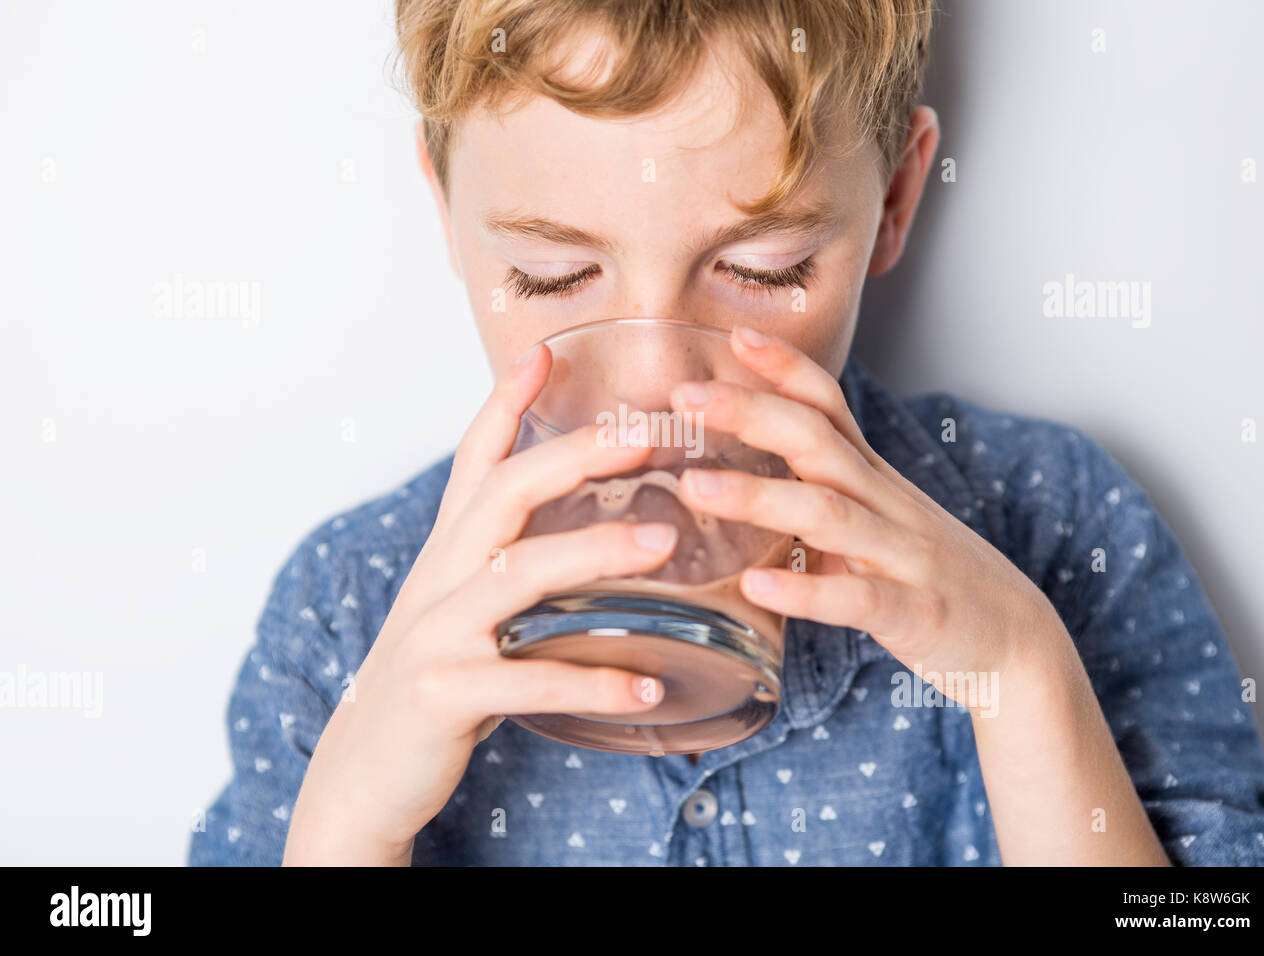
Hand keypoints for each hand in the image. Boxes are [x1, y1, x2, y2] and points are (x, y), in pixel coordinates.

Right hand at [283, 344, 674, 864]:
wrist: (361, 776)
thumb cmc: (433, 685)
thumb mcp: (460, 612)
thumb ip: (506, 569)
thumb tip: (582, 540)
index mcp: (447, 556)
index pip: (474, 463)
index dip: (505, 404)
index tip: (545, 353)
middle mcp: (438, 581)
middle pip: (502, 495)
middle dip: (573, 456)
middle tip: (646, 436)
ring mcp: (436, 636)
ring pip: (517, 574)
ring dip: (595, 552)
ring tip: (664, 541)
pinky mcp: (444, 695)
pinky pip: (528, 680)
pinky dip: (593, 682)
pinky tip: (648, 687)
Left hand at [668, 326, 1070, 709]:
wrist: (1018, 642)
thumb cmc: (930, 578)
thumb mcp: (876, 522)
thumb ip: (818, 495)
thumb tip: (742, 479)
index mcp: (873, 479)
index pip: (829, 406)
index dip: (786, 368)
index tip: (733, 335)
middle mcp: (887, 504)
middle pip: (818, 442)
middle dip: (752, 412)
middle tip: (685, 393)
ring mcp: (903, 556)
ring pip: (829, 514)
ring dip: (760, 496)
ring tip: (695, 486)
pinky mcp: (915, 612)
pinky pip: (857, 598)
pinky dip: (805, 593)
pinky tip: (756, 586)